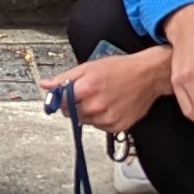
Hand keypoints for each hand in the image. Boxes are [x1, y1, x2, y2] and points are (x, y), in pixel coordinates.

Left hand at [51, 43, 176, 133]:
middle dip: (75, 104)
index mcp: (86, 89)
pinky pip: (99, 126)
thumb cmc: (121, 68)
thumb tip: (45, 85)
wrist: (148, 75)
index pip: (60, 102)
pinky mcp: (117, 126)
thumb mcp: (89, 67)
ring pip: (84, 121)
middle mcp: (96, 106)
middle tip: (88, 92)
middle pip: (71, 113)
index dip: (61, 97)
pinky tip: (110, 105)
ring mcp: (107, 118)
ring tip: (101, 98)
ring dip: (88, 112)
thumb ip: (64, 78)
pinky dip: (101, 118)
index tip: (65, 94)